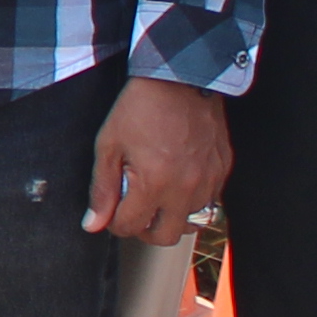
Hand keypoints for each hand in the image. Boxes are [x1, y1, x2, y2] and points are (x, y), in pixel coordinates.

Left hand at [87, 76, 231, 242]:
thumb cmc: (141, 108)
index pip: (131, 227)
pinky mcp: (223, 170)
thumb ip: (102, 189)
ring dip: (171, 216)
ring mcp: (208, 181)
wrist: (180, 79)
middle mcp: (186, 189)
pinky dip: (192, 199)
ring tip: (157, 195)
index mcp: (154, 184)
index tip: (112, 211)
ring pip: (191, 222)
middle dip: (144, 230)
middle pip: (165, 237)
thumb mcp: (109, 146)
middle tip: (135, 211)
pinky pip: (210, 201)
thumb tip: (94, 223)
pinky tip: (177, 180)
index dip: (114, 223)